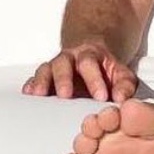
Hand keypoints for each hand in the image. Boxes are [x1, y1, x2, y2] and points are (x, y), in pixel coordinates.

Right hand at [21, 43, 136, 102]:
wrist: (94, 58)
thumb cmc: (107, 71)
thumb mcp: (121, 74)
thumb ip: (125, 85)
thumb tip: (122, 99)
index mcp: (90, 55)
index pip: (90, 64)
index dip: (95, 80)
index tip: (101, 97)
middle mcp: (70, 58)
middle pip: (63, 64)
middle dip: (64, 80)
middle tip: (66, 96)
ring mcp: (55, 67)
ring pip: (46, 69)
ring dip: (42, 81)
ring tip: (39, 95)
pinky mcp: (44, 77)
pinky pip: (34, 78)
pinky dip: (31, 85)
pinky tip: (29, 94)